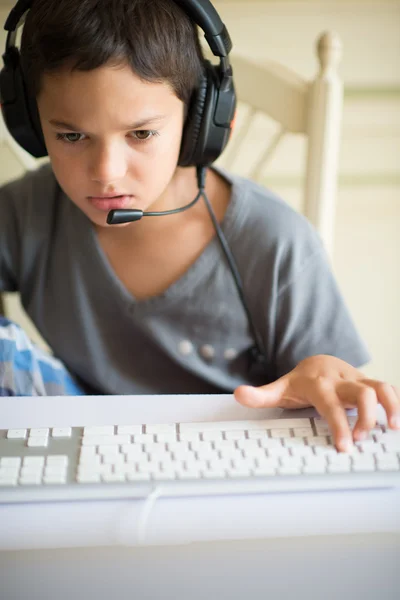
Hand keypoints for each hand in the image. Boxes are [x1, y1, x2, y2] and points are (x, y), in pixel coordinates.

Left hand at [234, 355, 399, 451]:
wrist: (317, 361)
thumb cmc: (300, 381)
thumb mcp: (279, 388)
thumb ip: (260, 395)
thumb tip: (238, 394)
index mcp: (319, 384)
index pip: (331, 405)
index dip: (339, 426)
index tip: (345, 447)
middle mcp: (341, 380)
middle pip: (362, 394)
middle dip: (366, 418)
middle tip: (362, 440)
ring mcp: (357, 380)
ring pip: (380, 387)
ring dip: (390, 407)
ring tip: (392, 428)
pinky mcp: (368, 384)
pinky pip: (388, 389)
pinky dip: (396, 403)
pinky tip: (397, 422)